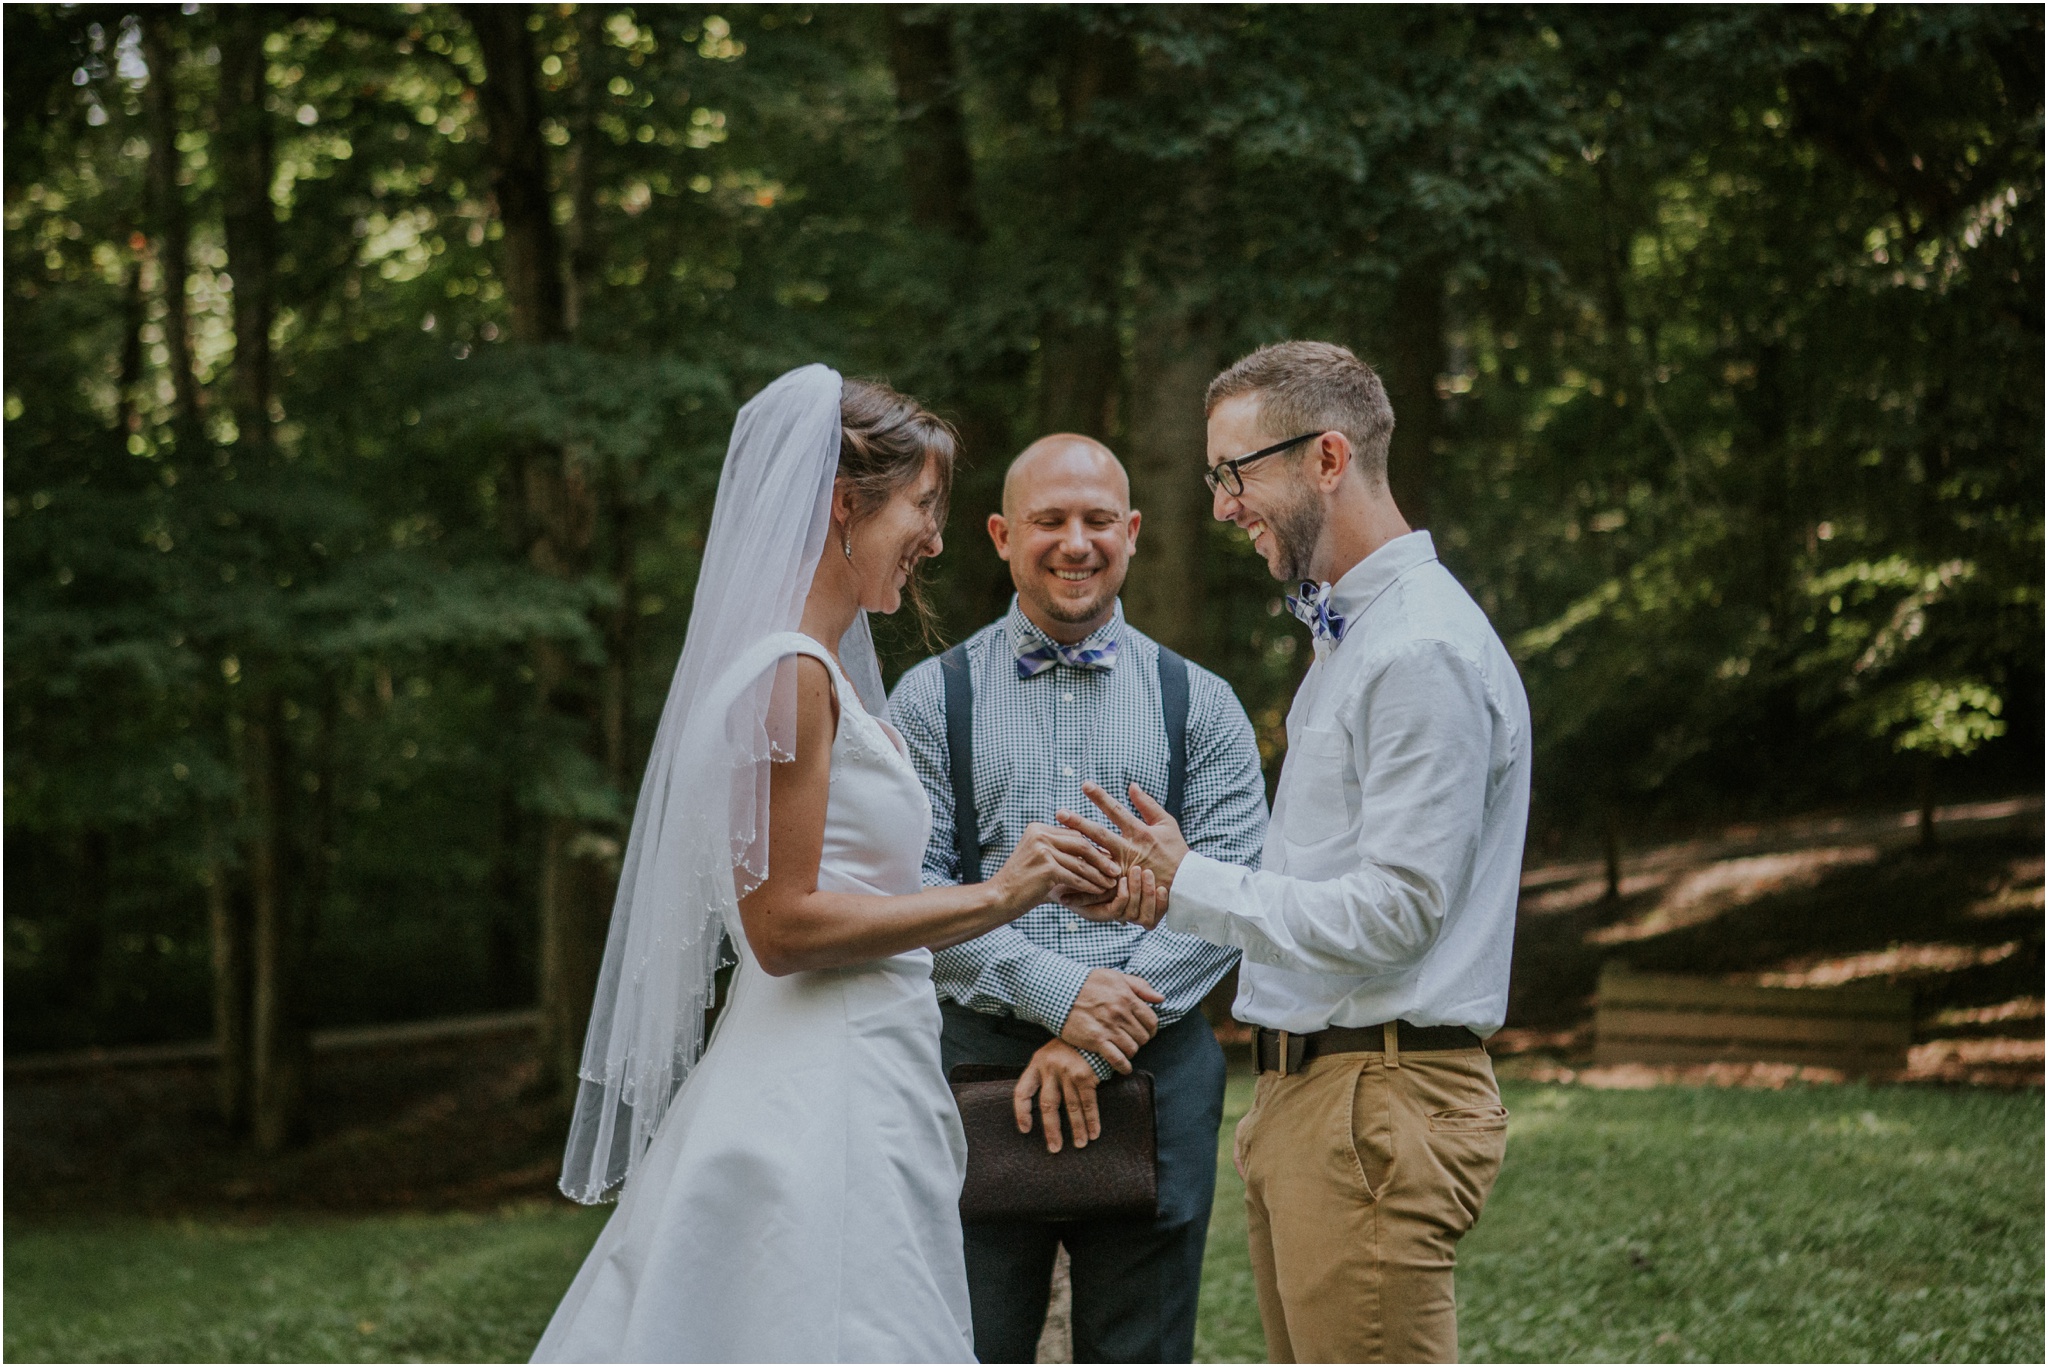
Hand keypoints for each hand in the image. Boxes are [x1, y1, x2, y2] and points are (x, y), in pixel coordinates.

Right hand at [991, 821, 1120, 914]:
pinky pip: (1076, 876)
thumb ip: (1061, 852)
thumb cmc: (1023, 883)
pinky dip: (1089, 885)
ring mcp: (1042, 849)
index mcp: (1039, 828)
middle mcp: (1040, 834)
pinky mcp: (1046, 867)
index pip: (1074, 834)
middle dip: (1101, 858)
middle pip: (1081, 843)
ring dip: (1098, 874)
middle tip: (1116, 869)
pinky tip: (1099, 891)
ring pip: (1081, 862)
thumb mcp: (1041, 860)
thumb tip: (1093, 852)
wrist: (1000, 897)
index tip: (1109, 857)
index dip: (1094, 846)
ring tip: (1111, 883)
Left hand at [1014, 1039, 1101, 1152]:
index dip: (1021, 1112)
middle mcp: (1050, 1068)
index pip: (1022, 1091)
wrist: (1092, 1030)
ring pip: (1070, 1108)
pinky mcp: (1085, 1075)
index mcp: (1037, 1063)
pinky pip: (1088, 1103)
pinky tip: (1094, 1133)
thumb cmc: (1072, 1045)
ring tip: (1080, 1144)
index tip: (1025, 1129)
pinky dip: (1092, 1120)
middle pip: (1047, 1105)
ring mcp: (1068, 1072)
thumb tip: (1044, 1105)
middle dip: (1051, 1130)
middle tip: (1055, 1148)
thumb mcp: (1052, 1053)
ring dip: (1077, 1129)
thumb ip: (1045, 1074)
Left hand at [1056, 782, 1189, 916]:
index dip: (1100, 797)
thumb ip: (1148, 804)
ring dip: (1075, 855)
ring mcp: (1125, 870)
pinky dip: (1082, 886)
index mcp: (1140, 832)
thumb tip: (1131, 785)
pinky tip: (1063, 883)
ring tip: (1054, 849)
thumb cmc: (1176, 850)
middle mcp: (1130, 850)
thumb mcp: (1167, 823)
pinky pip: (1099, 887)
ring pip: (1096, 860)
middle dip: (1079, 823)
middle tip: (1059, 813)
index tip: (1084, 784)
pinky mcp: (1123, 888)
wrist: (1186, 884)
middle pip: (1100, 834)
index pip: (1116, 811)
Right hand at [1058, 968, 1164, 1071]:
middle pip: (1143, 1037)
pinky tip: (1124, 1068)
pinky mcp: (1096, 1040)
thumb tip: (1160, 998)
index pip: (1152, 1021)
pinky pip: (1117, 1059)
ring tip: (1124, 1050)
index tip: (1146, 1032)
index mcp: (1127, 997)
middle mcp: (1120, 1013)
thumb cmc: (1087, 982)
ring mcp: (1109, 1028)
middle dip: (1140, 1040)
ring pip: (1132, 1049)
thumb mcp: (1115, 976)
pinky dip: (1124, 1066)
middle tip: (1132, 1040)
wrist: (1059, 991)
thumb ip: (1140, 986)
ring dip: (1131, 1052)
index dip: (1151, 1029)